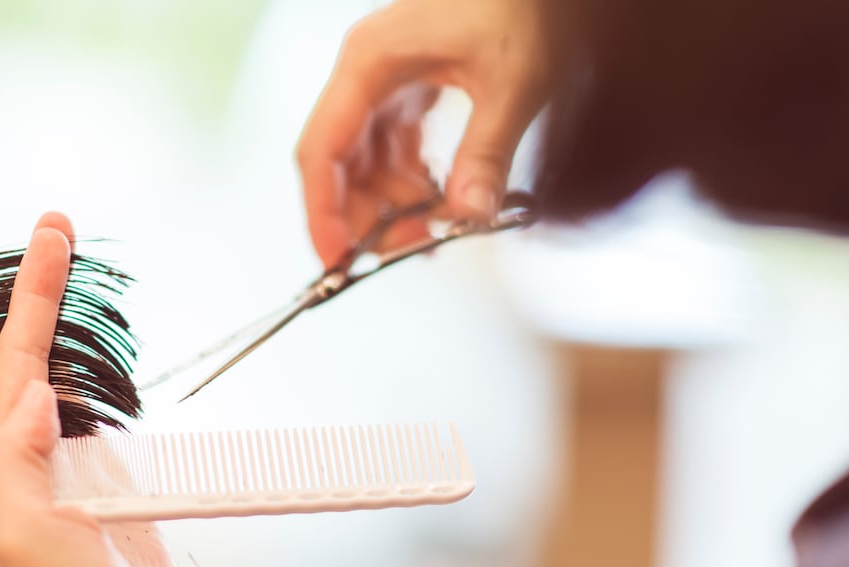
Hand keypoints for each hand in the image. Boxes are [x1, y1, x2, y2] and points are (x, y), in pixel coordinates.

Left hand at [0, 212, 202, 566]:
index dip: (31, 298)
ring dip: (75, 331)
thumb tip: (31, 389)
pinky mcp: (120, 500)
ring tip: (79, 276)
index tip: (50, 236)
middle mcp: (34, 469)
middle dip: (46, 297)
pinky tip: (113, 363)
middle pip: (36, 362)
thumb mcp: (29, 543)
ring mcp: (78, 482)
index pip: (14, 366)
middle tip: (60, 233)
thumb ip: (19, 464)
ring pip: (74, 386)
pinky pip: (113, 425)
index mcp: (4, 474)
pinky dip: (113, 382)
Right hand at [297, 0, 551, 267]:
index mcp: (369, 61)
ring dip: (393, 203)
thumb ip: (487, 152)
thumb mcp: (515, 81)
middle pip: (340, 163)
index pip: (322, 151)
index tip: (337, 260)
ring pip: (367, 160)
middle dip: (366, 214)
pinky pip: (395, 148)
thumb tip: (470, 217)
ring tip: (436, 231)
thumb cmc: (526, 2)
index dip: (323, 212)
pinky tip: (442, 201)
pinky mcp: (411, 85)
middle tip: (407, 251)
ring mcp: (387, 78)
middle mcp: (367, 70)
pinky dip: (412, 181)